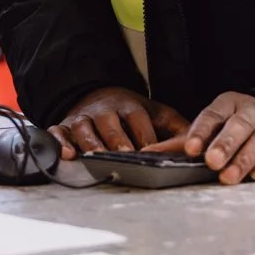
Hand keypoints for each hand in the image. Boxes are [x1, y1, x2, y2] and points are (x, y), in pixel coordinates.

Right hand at [51, 87, 188, 160]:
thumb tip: (196, 144)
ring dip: (91, 142)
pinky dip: (61, 142)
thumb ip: (176, 128)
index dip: (143, 134)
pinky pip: (59, 132)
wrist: (98, 97)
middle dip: (117, 139)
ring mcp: (83, 118)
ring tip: (97, 157)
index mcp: (129, 105)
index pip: (137, 118)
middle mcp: (105, 111)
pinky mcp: (65, 126)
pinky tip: (68, 154)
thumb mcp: (157, 114)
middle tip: (124, 155)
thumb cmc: (132, 113)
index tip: (149, 150)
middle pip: (110, 123)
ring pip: (84, 128)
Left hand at [149, 92, 254, 184]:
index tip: (189, 149)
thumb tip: (146, 153)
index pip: (212, 114)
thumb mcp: (212, 132)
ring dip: (244, 159)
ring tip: (229, 177)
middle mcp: (253, 111)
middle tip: (211, 162)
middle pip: (238, 125)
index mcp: (229, 104)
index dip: (201, 131)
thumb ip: (180, 144)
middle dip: (225, 144)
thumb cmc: (240, 132)